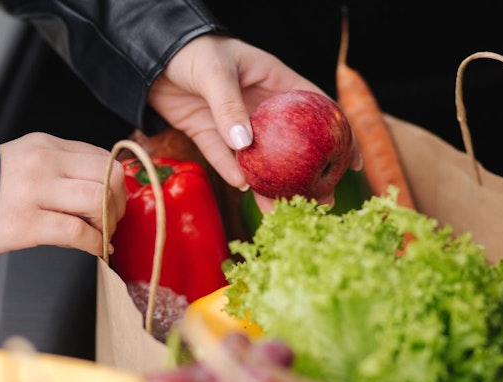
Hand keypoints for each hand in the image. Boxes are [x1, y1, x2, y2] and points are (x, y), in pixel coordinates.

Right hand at [0, 133, 125, 256]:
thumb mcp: (26, 161)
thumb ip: (62, 168)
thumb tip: (103, 189)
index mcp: (46, 145)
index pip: (102, 156)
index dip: (116, 182)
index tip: (115, 199)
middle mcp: (44, 163)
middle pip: (109, 175)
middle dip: (119, 202)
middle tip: (112, 219)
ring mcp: (36, 192)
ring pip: (99, 200)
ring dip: (109, 222)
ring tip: (102, 234)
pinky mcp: (28, 223)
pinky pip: (78, 232)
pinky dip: (95, 244)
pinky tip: (95, 249)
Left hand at [148, 35, 361, 210]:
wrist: (150, 55)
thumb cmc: (192, 50)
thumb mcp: (215, 72)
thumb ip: (229, 106)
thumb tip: (246, 144)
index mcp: (275, 81)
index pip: (318, 109)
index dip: (340, 135)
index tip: (353, 162)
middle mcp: (260, 106)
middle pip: (293, 144)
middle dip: (309, 173)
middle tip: (322, 200)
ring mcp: (236, 123)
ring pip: (260, 159)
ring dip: (273, 185)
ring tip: (284, 209)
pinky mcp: (210, 135)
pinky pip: (225, 159)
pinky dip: (234, 174)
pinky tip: (247, 190)